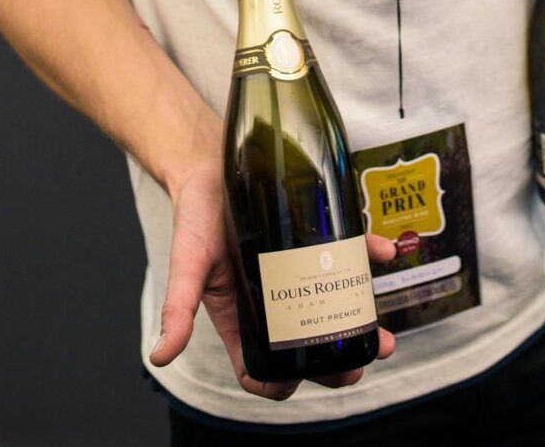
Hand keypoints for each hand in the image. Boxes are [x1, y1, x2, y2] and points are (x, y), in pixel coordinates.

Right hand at [149, 164, 395, 399]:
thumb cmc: (195, 216)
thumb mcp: (186, 263)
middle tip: (357, 365)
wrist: (210, 163)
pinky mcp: (315, 235)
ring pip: (335, 301)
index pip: (261, 365)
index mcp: (241, 314)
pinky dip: (369, 255)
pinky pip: (348, 251)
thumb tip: (159, 355)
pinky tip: (385, 253)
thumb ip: (177, 308)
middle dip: (334, 359)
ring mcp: (298, 266)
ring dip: (360, 317)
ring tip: (382, 332)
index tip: (298, 382)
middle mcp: (275, 296)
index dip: (279, 382)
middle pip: (308, 341)